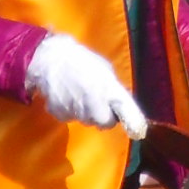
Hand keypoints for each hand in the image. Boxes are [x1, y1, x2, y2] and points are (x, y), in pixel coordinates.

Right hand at [25, 34, 146, 137]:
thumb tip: (119, 103)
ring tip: (79, 93)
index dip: (131, 120)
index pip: (126, 111)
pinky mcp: (61, 115)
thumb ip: (113, 88)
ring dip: (86, 112)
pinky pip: (70, 118)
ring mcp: (77, 112)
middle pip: (104, 123)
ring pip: (87, 121)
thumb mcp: (104, 70)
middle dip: (103, 116)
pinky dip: (69, 111)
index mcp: (109, 89)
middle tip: (97, 101)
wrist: (51, 59)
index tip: (136, 129)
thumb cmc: (82, 61)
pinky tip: (66, 96)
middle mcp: (95, 104)